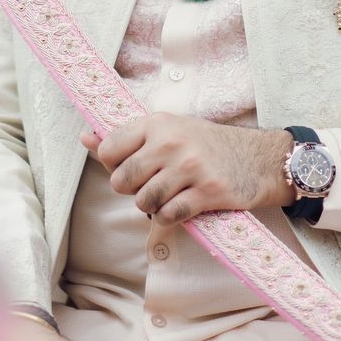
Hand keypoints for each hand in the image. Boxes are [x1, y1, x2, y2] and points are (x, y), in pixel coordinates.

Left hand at [79, 113, 293, 226]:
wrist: (255, 158)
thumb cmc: (202, 145)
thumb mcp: (165, 131)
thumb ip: (124, 138)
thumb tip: (84, 137)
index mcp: (156, 123)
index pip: (109, 150)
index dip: (114, 166)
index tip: (131, 167)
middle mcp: (171, 142)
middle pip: (122, 180)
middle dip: (132, 190)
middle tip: (151, 185)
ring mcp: (190, 167)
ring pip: (144, 201)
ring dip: (151, 206)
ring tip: (167, 196)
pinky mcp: (207, 192)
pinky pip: (168, 216)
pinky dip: (169, 217)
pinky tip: (181, 206)